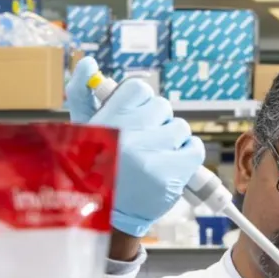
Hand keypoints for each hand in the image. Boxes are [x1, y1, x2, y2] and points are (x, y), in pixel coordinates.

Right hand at [66, 57, 205, 237]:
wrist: (106, 215)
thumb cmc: (95, 168)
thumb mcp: (83, 130)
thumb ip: (83, 94)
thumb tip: (89, 62)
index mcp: (107, 119)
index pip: (139, 88)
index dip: (141, 104)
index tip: (135, 121)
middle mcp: (127, 133)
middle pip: (163, 107)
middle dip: (157, 124)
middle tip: (144, 144)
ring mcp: (150, 154)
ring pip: (180, 128)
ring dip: (173, 141)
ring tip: (156, 158)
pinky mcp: (170, 175)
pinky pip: (195, 149)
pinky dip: (189, 155)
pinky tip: (174, 165)